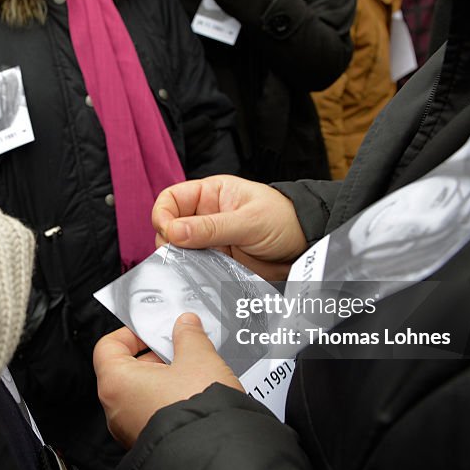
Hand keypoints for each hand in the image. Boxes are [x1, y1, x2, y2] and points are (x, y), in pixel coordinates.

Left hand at [94, 314, 242, 448]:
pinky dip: (166, 400)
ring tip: (192, 373)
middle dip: (154, 356)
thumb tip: (186, 325)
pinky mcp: (147, 444)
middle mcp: (116, 410)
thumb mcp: (199, 360)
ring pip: (140, 393)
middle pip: (125, 369)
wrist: (216, 459)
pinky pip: (150, 413)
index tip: (154, 330)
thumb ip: (189, 336)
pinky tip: (192, 396)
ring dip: (163, 379)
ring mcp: (129, 431)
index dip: (131, 334)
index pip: (108, 346)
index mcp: (116, 383)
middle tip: (180, 349)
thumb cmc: (198, 413)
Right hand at [152, 174, 305, 279]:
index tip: (168, 232)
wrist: (306, 247)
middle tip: (180, 253)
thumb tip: (173, 232)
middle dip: (169, 241)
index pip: (171, 200)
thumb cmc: (284, 220)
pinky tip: (198, 275)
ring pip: (179, 250)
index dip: (163, 215)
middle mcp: (205, 215)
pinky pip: (195, 266)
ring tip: (193, 266)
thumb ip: (211, 228)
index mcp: (210, 193)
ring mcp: (209, 239)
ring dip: (180, 259)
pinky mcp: (216, 260)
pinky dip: (192, 272)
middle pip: (169, 227)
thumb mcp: (248, 221)